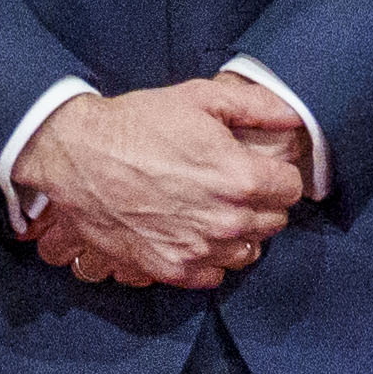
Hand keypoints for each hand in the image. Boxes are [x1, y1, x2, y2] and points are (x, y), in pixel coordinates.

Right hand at [12, 77, 307, 292]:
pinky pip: (214, 275)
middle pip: (274, 223)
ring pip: (248, 252)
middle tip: (237, 187)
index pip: (291, 189)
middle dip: (263, 203)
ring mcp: (198, 249)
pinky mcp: (170, 268)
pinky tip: (195, 234)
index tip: (261, 168)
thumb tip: (295, 117)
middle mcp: (225, 221)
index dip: (278, 175)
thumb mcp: (200, 98)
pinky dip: (210, 258)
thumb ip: (256, 106)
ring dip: (241, 234)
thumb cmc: (137, 124)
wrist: (78, 156)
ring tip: (217, 212)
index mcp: (240, 178)